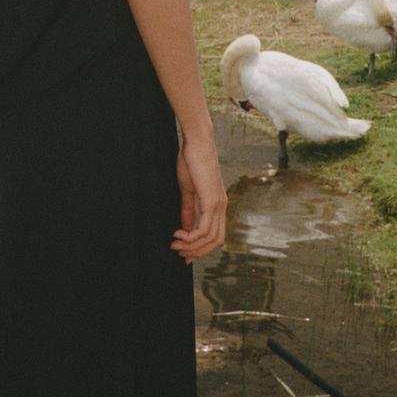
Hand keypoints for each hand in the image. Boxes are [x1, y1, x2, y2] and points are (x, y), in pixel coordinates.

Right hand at [171, 136, 226, 263]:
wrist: (197, 142)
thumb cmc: (191, 161)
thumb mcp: (188, 190)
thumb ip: (188, 210)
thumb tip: (185, 229)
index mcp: (218, 204)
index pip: (216, 235)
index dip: (201, 248)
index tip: (184, 253)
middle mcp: (222, 206)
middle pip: (215, 242)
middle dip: (196, 251)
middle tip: (177, 250)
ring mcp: (219, 204)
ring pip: (211, 238)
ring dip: (191, 246)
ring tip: (175, 242)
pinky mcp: (212, 201)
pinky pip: (205, 229)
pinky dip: (191, 236)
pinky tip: (178, 233)